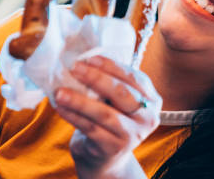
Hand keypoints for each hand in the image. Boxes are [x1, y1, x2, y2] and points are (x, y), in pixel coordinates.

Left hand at [54, 56, 161, 177]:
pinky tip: (61, 108)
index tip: (90, 58)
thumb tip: (85, 61)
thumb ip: (112, 83)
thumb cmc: (111, 119)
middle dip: (96, 78)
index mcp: (152, 99)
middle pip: (122, 93)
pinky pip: (91, 129)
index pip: (134, 78)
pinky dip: (74, 116)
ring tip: (61, 92)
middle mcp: (147, 117)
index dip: (111, 66)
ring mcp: (132, 135)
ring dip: (80, 100)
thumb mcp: (118, 101)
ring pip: (105, 113)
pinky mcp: (114, 148)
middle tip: (75, 68)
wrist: (106, 156)